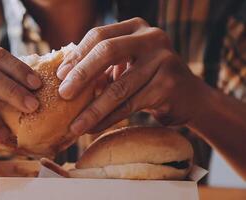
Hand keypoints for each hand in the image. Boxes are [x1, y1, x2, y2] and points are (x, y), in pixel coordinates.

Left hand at [57, 18, 209, 134]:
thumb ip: (100, 65)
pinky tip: (94, 128)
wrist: (189, 97)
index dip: (77, 56)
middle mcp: (151, 38)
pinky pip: (130, 105)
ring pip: (119, 87)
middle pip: (108, 52)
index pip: (99, 36)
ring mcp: (163, 60)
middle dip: (82, 75)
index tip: (59, 76)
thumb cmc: (147, 79)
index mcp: (135, 27)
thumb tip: (62, 76)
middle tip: (63, 95)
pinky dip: (109, 119)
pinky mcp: (168, 85)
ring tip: (75, 125)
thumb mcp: (126, 64)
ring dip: (93, 109)